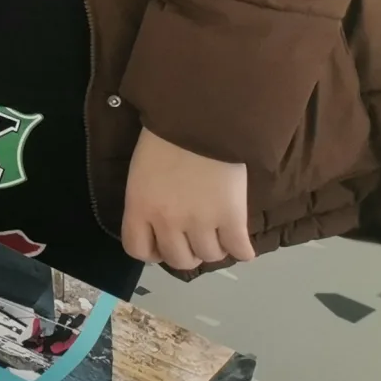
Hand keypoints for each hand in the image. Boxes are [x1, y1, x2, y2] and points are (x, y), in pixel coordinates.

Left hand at [121, 128, 254, 269]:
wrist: (199, 120)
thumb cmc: (165, 138)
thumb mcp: (141, 173)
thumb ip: (147, 202)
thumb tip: (158, 224)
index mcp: (139, 207)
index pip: (138, 250)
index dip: (152, 252)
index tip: (162, 243)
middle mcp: (167, 221)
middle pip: (178, 260)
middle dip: (186, 252)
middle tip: (193, 237)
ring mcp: (201, 222)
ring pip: (209, 257)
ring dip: (214, 248)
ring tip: (217, 232)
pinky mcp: (232, 218)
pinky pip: (239, 251)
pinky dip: (242, 249)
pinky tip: (239, 239)